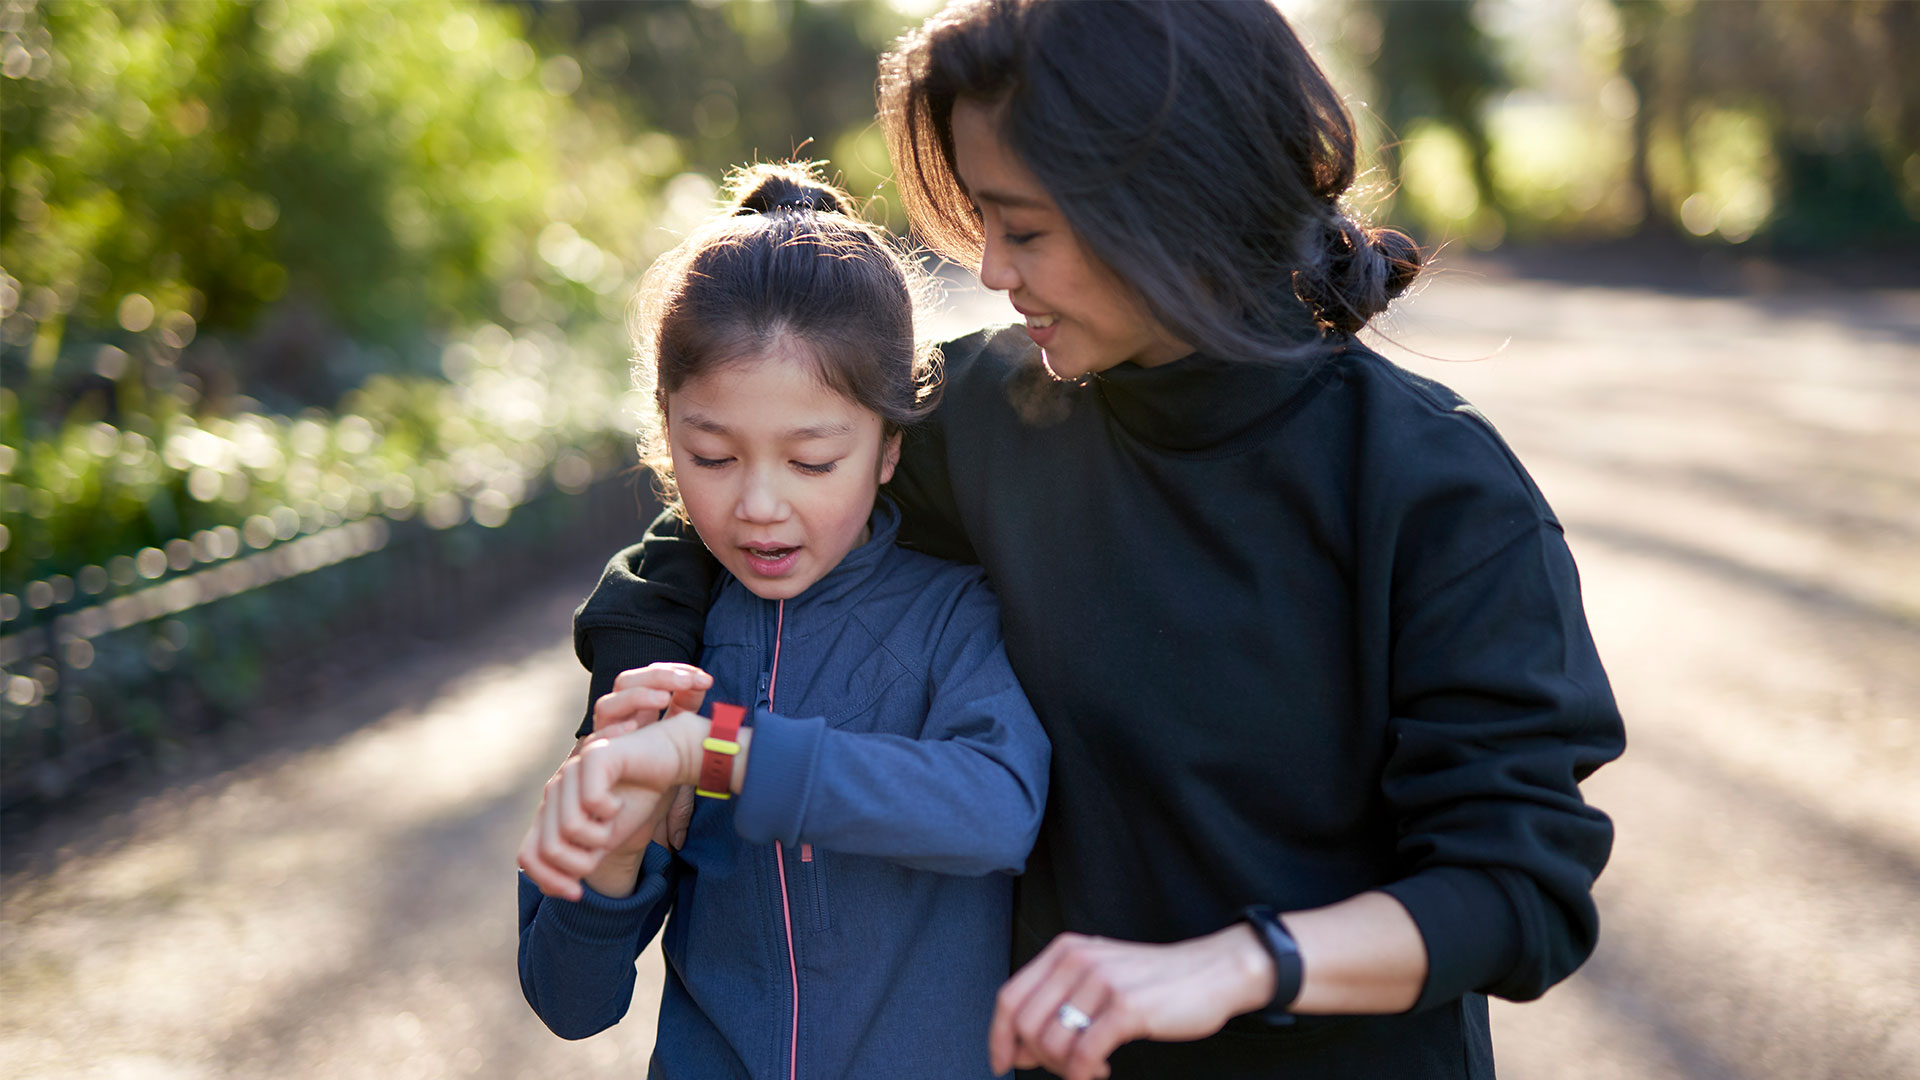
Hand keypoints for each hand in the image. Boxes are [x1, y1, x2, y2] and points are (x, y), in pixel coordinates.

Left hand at [517, 724, 694, 899]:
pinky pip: (591, 801)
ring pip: (569, 828)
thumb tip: (550, 889)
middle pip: (549, 849)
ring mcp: (570, 772)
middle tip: (605, 847)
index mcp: (551, 812)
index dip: (549, 881)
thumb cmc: (635, 800)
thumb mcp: (604, 840)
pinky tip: (619, 801)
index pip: (529, 857)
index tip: (577, 893)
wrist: (667, 760)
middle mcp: (554, 791)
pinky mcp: (592, 755)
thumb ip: (578, 860)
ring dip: (600, 835)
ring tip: (613, 820)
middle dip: (582, 862)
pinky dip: (611, 811)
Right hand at [594, 663, 711, 850]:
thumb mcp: (675, 743)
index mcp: (639, 710)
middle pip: (627, 681)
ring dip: (636, 696)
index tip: (705, 679)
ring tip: (664, 699)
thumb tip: (708, 691)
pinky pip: (595, 739)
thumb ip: (686, 716)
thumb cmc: (652, 780)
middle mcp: (618, 718)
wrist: (622, 818)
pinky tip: (633, 727)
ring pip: (608, 703)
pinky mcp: (589, 760)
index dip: (675, 672)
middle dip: (658, 677)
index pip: (651, 678)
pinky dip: (612, 730)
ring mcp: (602, 737)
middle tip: (688, 681)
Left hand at [988, 925, 1274, 1079]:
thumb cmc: (1154, 981)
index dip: (998, 1036)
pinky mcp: (1126, 1007)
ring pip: (1051, 1043)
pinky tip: (1099, 1071)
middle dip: (1037, 1059)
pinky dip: (1082, 1074)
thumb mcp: (1097, 977)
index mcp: (1064, 950)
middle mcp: (1077, 960)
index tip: (1001, 1064)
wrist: (1212, 972)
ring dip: (1065, 1068)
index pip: (1009, 997)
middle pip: (1025, 1025)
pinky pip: (1082, 1055)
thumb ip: (1057, 1003)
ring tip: (1089, 1067)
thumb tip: (1019, 1049)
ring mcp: (1102, 982)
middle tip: (1063, 1067)